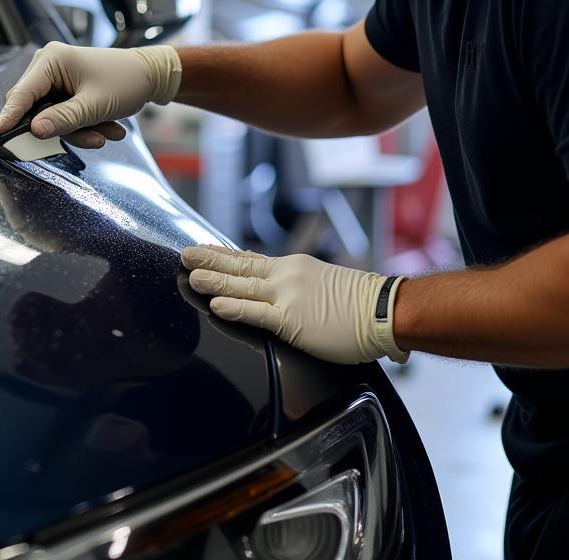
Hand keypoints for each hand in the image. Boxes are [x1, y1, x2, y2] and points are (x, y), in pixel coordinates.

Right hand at [0, 42, 180, 148]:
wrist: (151, 76)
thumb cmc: (126, 82)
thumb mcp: (95, 106)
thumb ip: (63, 120)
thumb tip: (33, 131)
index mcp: (51, 60)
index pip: (21, 93)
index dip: (9, 116)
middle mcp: (48, 65)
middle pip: (33, 108)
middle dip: (62, 128)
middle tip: (92, 138)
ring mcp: (55, 78)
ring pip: (50, 117)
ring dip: (78, 130)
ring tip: (108, 132)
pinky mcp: (64, 89)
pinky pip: (61, 115)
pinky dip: (82, 125)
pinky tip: (108, 126)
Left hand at [181, 245, 407, 364]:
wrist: (384, 309)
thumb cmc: (362, 303)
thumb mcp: (323, 283)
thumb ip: (301, 286)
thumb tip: (289, 290)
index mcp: (292, 267)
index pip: (250, 259)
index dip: (224, 255)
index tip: (204, 249)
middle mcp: (285, 276)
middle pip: (239, 267)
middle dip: (209, 261)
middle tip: (184, 255)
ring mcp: (286, 296)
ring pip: (241, 286)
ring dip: (213, 281)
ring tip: (190, 276)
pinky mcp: (291, 319)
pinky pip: (256, 313)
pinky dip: (234, 308)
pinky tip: (215, 305)